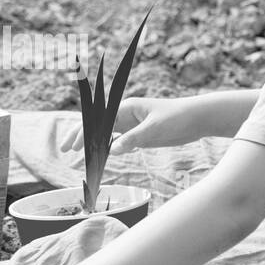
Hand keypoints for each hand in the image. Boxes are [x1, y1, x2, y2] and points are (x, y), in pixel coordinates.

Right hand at [58, 96, 194, 153]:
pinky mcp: (141, 134)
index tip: (72, 145)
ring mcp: (133, 124)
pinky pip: (119, 141)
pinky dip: (108, 148)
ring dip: (93, 144)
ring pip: (106, 134)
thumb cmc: (178, 118)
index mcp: (126, 108)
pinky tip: (102, 156)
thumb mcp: (155, 129)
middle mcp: (126, 115)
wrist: (198, 118)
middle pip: (97, 126)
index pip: (98, 120)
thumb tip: (112, 150)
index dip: (83, 132)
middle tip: (66, 150)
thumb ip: (134, 139)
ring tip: (78, 154)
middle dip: (81, 136)